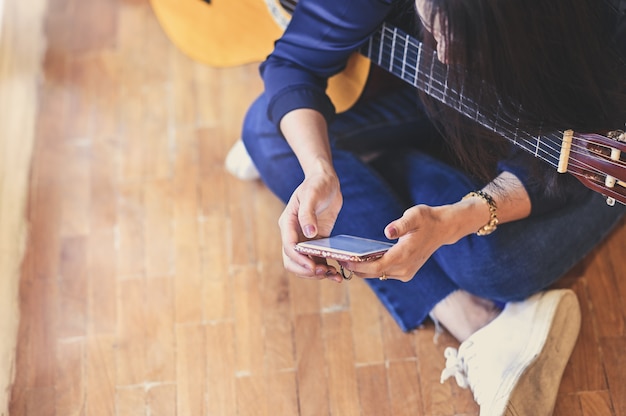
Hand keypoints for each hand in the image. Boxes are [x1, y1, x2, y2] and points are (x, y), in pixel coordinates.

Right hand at [278, 164, 342, 281]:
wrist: (325, 179)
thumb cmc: (316, 184)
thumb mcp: (311, 195)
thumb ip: (307, 214)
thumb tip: (309, 234)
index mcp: (288, 223)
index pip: (289, 247)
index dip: (299, 259)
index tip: (313, 266)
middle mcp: (293, 233)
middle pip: (292, 260)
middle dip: (306, 270)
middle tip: (324, 272)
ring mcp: (304, 238)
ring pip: (304, 263)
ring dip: (316, 273)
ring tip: (333, 275)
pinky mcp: (316, 240)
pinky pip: (317, 259)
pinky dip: (324, 267)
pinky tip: (336, 272)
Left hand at [340, 204, 452, 281]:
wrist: (442, 228)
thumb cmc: (426, 219)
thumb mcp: (415, 215)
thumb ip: (401, 224)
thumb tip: (388, 231)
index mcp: (405, 255)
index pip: (376, 266)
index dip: (358, 265)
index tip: (343, 259)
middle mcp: (405, 268)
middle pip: (374, 273)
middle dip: (355, 267)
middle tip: (337, 258)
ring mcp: (405, 273)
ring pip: (378, 275)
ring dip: (362, 269)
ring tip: (345, 258)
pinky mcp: (405, 273)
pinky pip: (383, 273)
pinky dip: (371, 268)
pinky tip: (359, 260)